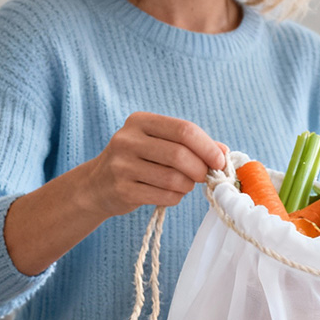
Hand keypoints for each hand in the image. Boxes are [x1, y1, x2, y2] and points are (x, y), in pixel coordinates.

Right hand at [85, 112, 226, 218]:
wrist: (97, 185)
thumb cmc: (138, 162)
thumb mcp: (158, 144)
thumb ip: (190, 145)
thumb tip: (223, 152)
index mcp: (140, 121)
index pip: (184, 130)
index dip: (207, 147)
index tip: (219, 161)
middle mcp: (128, 140)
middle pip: (180, 155)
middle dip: (200, 169)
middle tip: (205, 177)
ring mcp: (122, 165)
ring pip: (173, 178)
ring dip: (188, 186)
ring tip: (185, 185)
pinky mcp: (122, 189)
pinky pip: (164, 196)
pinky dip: (175, 197)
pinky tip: (171, 194)